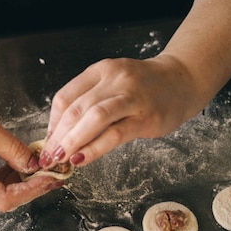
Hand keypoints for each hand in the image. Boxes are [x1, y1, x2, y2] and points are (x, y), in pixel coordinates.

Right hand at [0, 86, 62, 210]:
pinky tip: (16, 165)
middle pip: (1, 200)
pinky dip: (3, 178)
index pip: (5, 198)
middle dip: (28, 188)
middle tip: (50, 175)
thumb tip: (34, 165)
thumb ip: (13, 150)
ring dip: (16, 183)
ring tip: (36, 168)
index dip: (32, 190)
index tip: (51, 179)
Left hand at [38, 54, 198, 168]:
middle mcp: (115, 80)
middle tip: (48, 157)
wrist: (182, 80)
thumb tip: (61, 134)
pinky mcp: (146, 117)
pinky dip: (94, 149)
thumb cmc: (143, 87)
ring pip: (93, 119)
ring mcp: (131, 97)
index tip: (47, 142)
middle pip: (75, 109)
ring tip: (60, 159)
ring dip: (72, 142)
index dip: (52, 123)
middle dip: (57, 137)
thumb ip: (89, 102)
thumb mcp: (113, 84)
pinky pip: (114, 135)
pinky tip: (81, 159)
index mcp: (101, 70)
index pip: (65, 97)